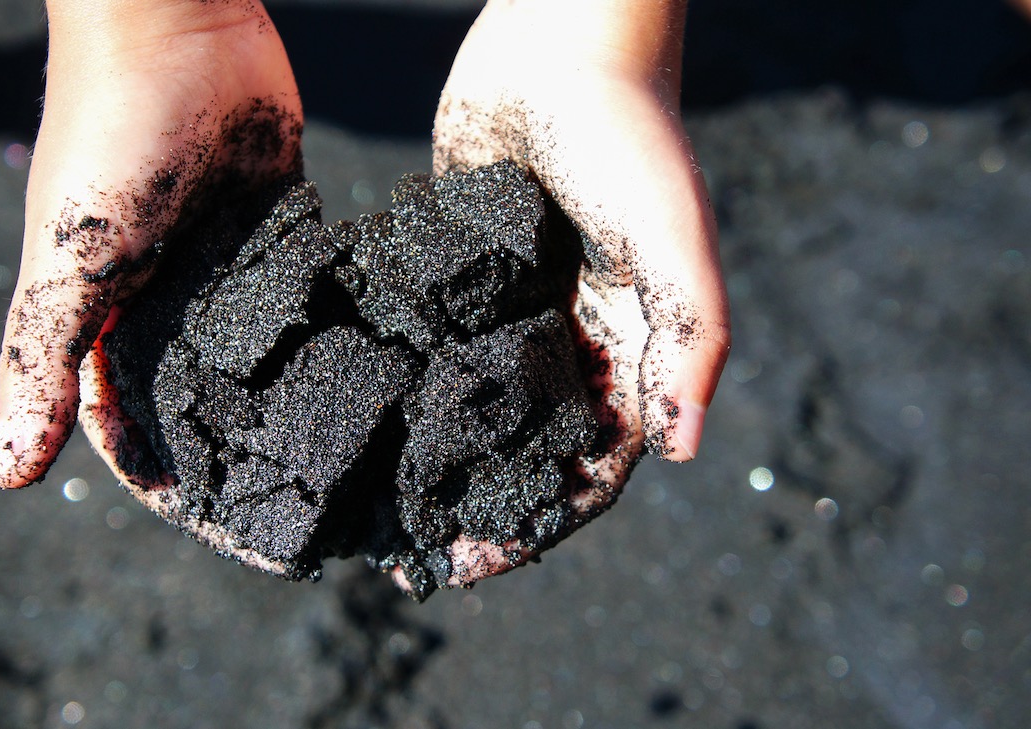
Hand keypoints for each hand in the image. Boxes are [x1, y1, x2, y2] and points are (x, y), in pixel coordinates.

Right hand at [0, 0, 301, 492]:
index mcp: (106, 318)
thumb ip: (40, 365)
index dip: (162, 475)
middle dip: (239, 444)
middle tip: (300, 499)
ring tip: (349, 452)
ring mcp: (227, 263)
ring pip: (258, 349)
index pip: (127, 421)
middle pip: (201, 392)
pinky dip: (327, 326)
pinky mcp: (280, 226)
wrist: (180, 30)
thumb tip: (2, 476)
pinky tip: (371, 372)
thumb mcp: (69, 267)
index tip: (220, 528)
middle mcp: (167, 299)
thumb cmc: (110, 146)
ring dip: (290, 393)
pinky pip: (304, 290)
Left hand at [395, 0, 730, 589]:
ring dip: (434, 451)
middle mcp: (569, 337)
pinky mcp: (460, 269)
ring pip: (472, 402)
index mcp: (627, 348)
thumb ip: (687, 341)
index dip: (542, 519)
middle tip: (415, 547)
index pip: (592, 462)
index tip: (477, 560)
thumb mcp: (675, 243)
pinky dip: (404, 379)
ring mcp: (512, 306)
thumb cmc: (631, 137)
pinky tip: (354, 410)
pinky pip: (432, 338)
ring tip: (374, 497)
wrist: (562, 44)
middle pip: (524, 445)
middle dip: (478, 498)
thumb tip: (687, 450)